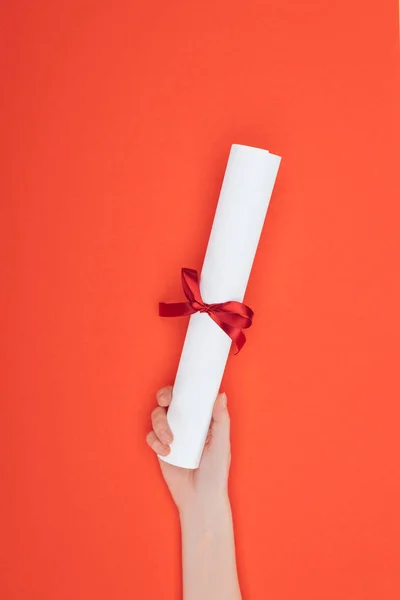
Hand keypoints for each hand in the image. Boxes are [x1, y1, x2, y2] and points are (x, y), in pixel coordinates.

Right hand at [146, 386, 230, 512]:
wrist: (200, 499)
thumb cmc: (216, 472)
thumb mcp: (222, 444)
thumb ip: (221, 420)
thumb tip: (221, 395)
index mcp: (201, 419)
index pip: (189, 396)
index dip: (180, 388)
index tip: (177, 386)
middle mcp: (185, 423)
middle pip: (168, 401)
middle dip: (163, 397)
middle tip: (165, 402)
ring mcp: (172, 434)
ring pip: (157, 416)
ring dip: (160, 424)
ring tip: (170, 440)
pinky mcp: (161, 448)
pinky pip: (151, 436)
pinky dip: (155, 441)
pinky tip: (166, 451)